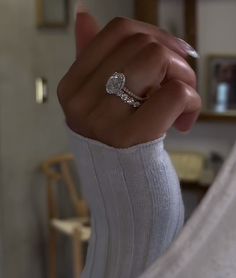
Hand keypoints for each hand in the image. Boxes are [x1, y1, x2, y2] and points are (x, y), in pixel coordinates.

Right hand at [57, 12, 201, 147]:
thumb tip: (84, 15)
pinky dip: (191, 101)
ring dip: (184, 78)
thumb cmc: (116, 141)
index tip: (171, 54)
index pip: (117, 32)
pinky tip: (184, 121)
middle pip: (143, 44)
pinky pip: (174, 93)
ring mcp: (104, 120)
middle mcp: (82, 102)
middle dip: (174, 59)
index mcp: (72, 87)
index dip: (154, 35)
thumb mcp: (99, 101)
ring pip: (158, 60)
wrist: (123, 189)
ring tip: (182, 103)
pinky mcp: (132, 137)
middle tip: (178, 85)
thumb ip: (91, 59)